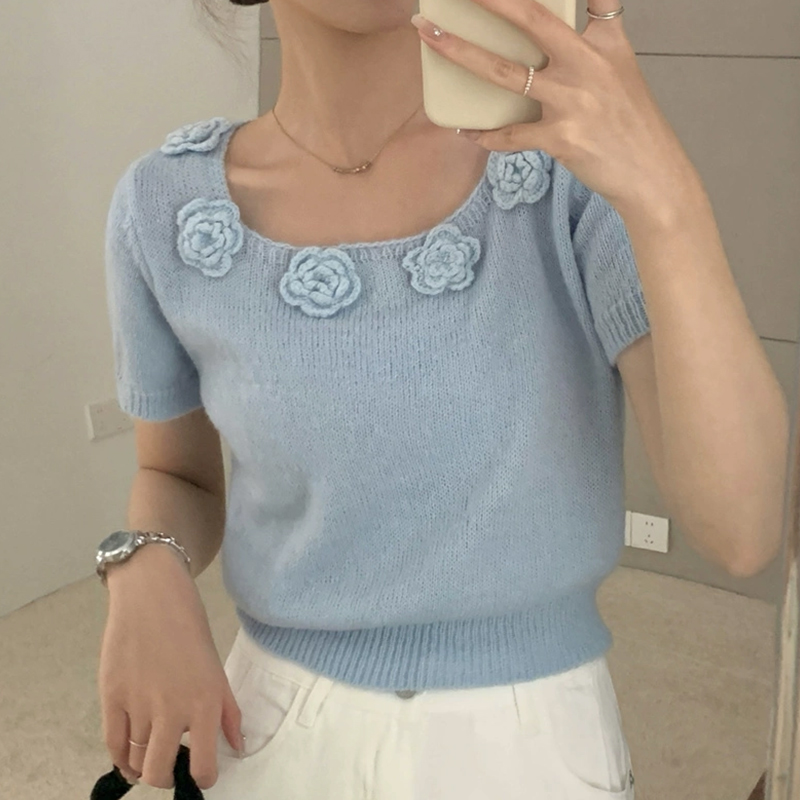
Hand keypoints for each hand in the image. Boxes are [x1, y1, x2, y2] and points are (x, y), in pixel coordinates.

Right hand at [99, 546, 242, 789]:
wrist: (152, 595)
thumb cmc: (190, 628)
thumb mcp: (216, 668)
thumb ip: (228, 712)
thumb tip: (239, 747)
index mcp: (205, 702)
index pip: (203, 766)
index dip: (202, 778)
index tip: (201, 774)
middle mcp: (171, 709)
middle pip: (160, 772)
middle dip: (168, 777)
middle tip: (174, 765)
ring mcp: (138, 705)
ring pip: (136, 759)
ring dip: (145, 764)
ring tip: (154, 754)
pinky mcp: (110, 697)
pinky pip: (113, 745)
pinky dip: (121, 758)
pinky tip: (130, 757)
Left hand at [412, 0, 700, 217]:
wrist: (649, 172)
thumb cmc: (630, 120)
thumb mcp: (621, 65)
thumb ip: (597, 33)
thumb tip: (574, 16)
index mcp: (604, 41)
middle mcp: (588, 64)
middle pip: (532, 20)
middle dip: (492, 0)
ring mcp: (572, 101)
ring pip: (505, 73)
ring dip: (462, 53)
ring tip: (431, 38)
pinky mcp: (560, 138)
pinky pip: (510, 134)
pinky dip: (486, 135)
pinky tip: (466, 131)